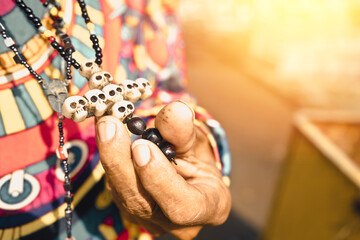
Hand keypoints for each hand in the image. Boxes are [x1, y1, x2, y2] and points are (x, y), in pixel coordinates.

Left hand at [95, 101, 230, 239]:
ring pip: (122, 193)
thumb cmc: (199, 161)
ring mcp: (149, 219)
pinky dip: (109, 157)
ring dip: (110, 157)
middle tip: (109, 126)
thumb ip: (185, 131)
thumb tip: (176, 109)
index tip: (141, 146)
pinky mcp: (129, 209)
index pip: (182, 205)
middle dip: (121, 163)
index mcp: (207, 209)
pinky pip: (115, 185)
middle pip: (141, 202)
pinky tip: (106, 132)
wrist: (189, 175)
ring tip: (105, 123)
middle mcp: (175, 223)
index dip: (159, 178)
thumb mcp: (197, 143)